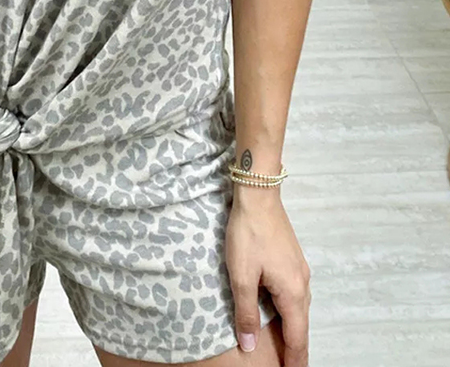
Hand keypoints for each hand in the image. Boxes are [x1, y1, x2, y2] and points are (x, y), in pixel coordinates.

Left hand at [226, 189, 310, 365]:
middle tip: (288, 365)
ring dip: (293, 329)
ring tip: (285, 345)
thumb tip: (249, 343)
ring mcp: (300, 270)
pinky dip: (290, 311)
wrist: (259, 195)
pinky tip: (280, 311)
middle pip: (301, 325)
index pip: (297, 337)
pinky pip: (295, 294)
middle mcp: (302, 284)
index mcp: (292, 292)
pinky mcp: (293, 260)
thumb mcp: (242, 276)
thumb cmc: (248, 234)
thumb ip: (246, 311)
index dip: (295, 360)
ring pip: (299, 309)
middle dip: (295, 348)